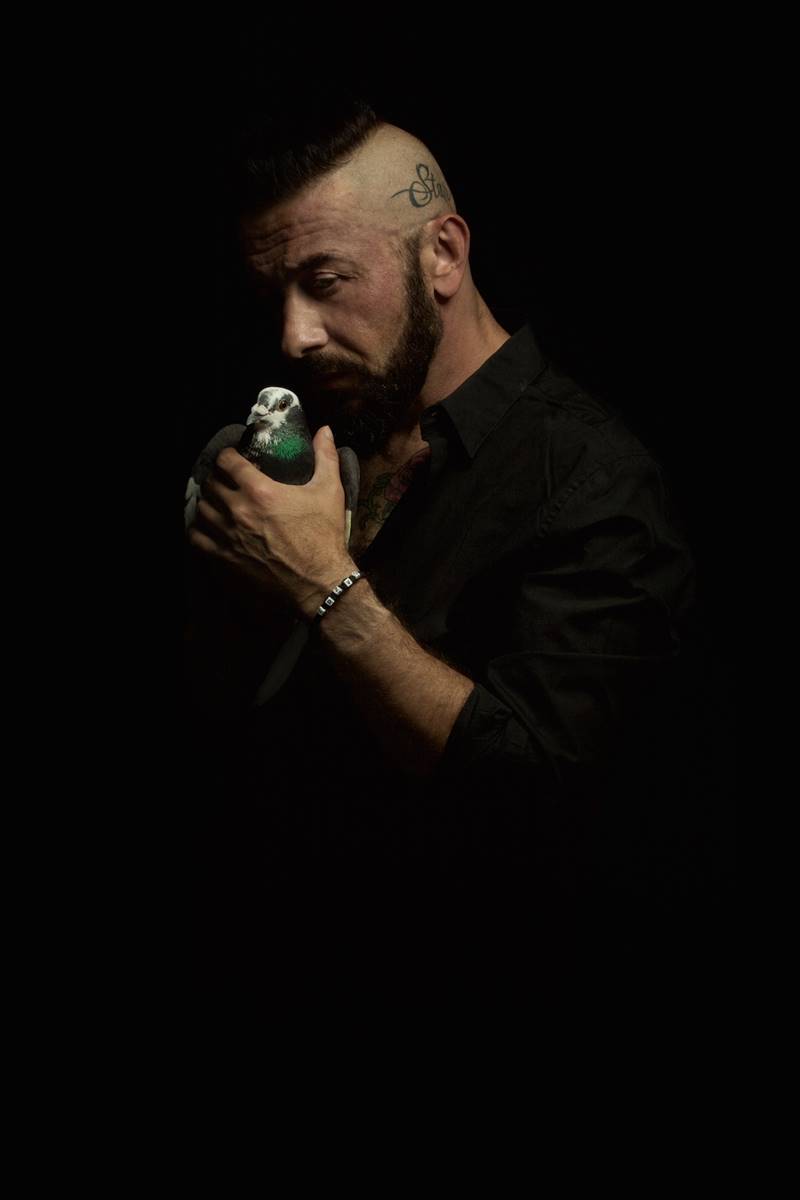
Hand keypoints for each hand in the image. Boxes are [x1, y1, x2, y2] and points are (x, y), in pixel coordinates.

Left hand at [188, 424, 356, 619]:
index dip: (227, 456)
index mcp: (260, 490)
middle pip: (210, 484)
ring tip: (216, 502)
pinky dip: (198, 529)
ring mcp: (228, 536)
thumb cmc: (324, 536)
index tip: (233, 458)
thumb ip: (325, 457)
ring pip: (202, 509)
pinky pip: (197, 537)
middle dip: (216, 478)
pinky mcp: (224, 558)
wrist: (319, 582)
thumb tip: (325, 430)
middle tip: (226, 480)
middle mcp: (238, 510)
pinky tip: (207, 526)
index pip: (226, 461)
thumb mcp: (329, 491)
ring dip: (207, 502)